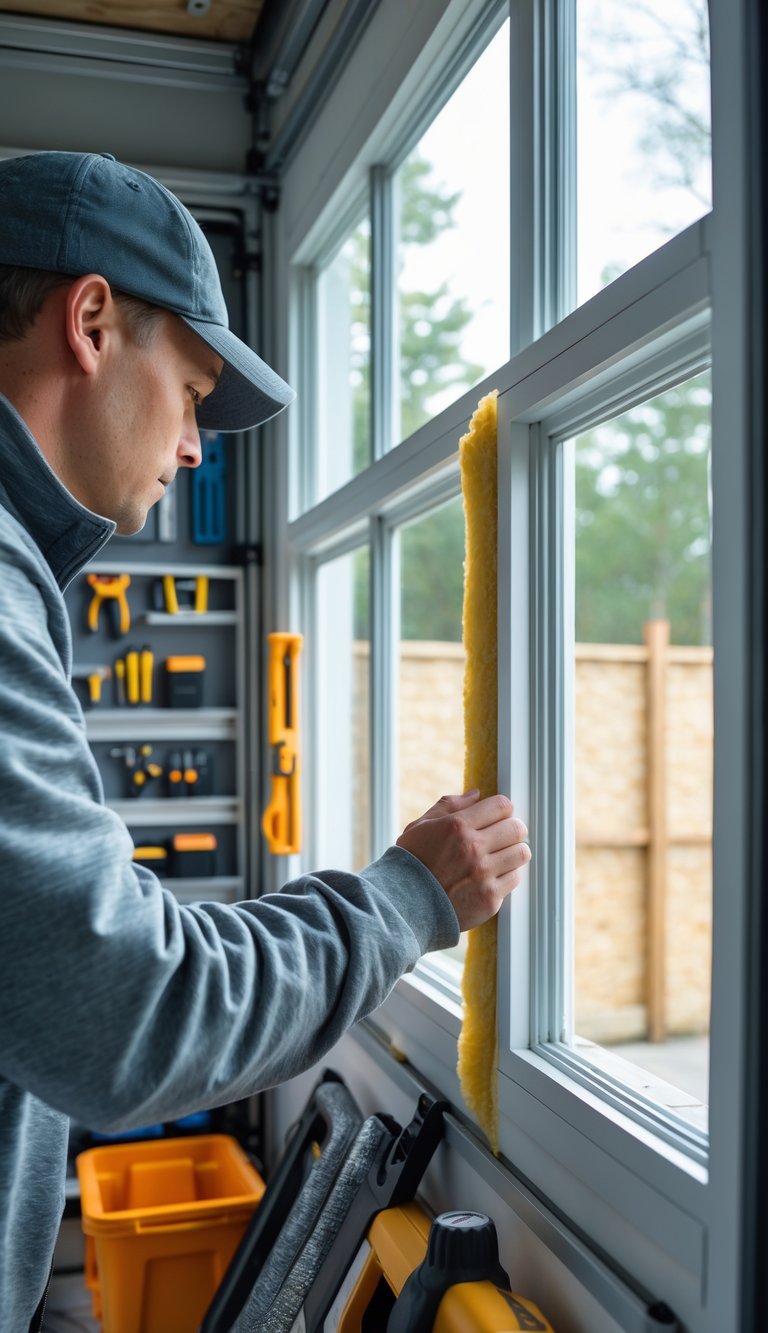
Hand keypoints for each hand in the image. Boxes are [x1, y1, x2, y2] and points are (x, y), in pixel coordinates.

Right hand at [396, 791, 530, 931]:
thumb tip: (476, 794)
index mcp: (457, 826)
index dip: (503, 809)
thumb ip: (450, 805)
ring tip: (500, 856)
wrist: (404, 905)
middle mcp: (473, 848)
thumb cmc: (411, 863)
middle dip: (512, 829)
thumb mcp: (421, 826)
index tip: (498, 816)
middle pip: (517, 828)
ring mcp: (483, 874)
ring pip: (521, 853)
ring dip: (512, 852)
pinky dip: (507, 875)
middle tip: (502, 836)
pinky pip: (515, 878)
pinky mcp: (490, 898)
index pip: (502, 805)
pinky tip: (492, 875)